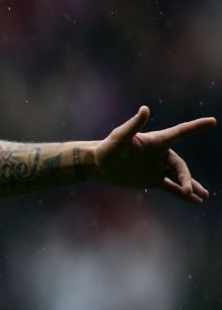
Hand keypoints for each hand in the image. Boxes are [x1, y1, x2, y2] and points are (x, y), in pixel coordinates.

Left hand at [94, 106, 215, 203]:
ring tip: (204, 196)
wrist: (98, 165)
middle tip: (187, 191)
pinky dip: (182, 194)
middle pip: (180, 166)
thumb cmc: (108, 147)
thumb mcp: (121, 136)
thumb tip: (145, 108)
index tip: (213, 122)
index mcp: (157, 141)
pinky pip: (171, 187)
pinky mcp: (152, 180)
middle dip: (185, 179)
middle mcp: (161, 154)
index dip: (196, 126)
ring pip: (179, 178)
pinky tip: (195, 201)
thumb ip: (134, 124)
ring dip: (191, 186)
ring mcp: (158, 168)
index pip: (181, 132)